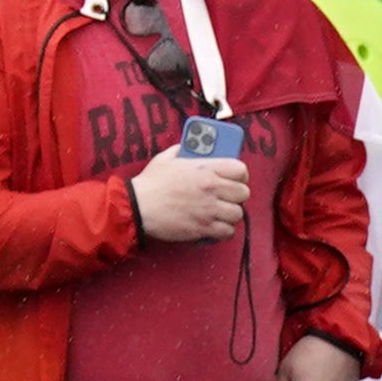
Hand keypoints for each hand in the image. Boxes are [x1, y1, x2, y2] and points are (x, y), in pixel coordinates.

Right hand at [131, 138, 249, 241]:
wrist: (137, 207)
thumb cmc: (150, 183)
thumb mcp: (167, 158)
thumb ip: (183, 151)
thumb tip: (191, 148)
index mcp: (206, 169)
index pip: (241, 170)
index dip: (240, 175)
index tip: (235, 179)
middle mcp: (212, 189)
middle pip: (244, 193)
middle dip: (237, 196)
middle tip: (228, 197)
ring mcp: (209, 210)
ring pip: (238, 214)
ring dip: (231, 214)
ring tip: (222, 212)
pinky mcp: (203, 228)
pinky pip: (228, 232)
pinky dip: (224, 230)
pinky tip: (216, 226)